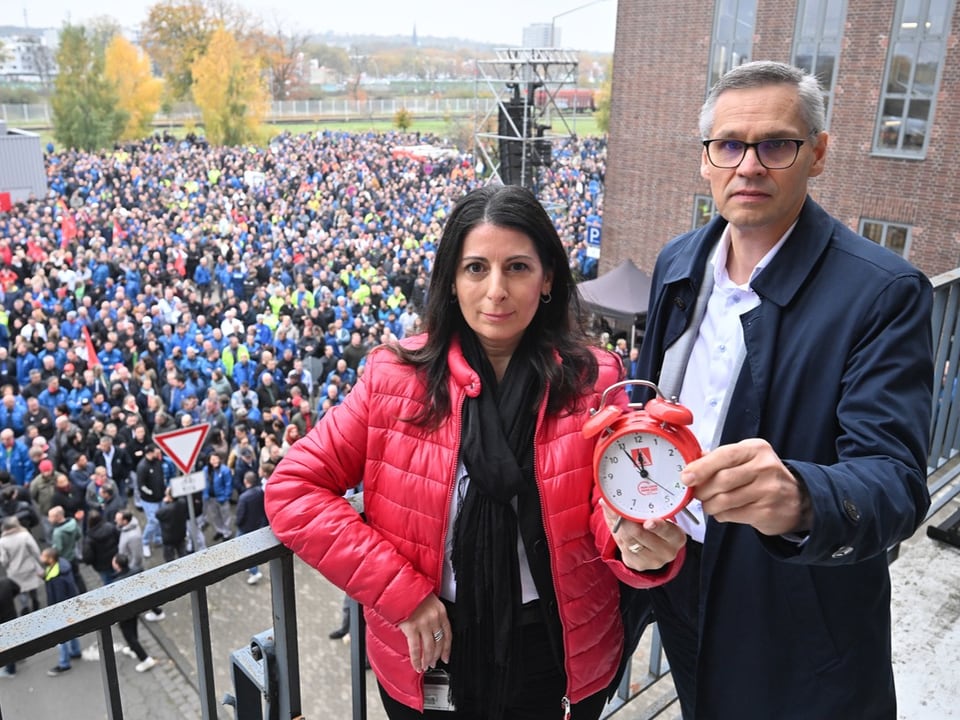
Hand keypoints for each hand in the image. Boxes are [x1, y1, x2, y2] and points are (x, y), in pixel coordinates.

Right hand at [397, 594, 450, 673]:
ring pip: (429, 648)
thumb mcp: (428, 601)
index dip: (447, 649)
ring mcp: (424, 624)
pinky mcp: (412, 628)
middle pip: (439, 643)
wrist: (400, 587)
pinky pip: (415, 649)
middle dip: (436, 656)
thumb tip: (431, 631)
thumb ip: (432, 615)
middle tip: (433, 663)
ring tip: (425, 666)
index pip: (448, 634)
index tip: (446, 657)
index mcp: (441, 611)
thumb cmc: (412, 593)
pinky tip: (416, 665)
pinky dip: (416, 660)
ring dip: (427, 660)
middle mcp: (434, 618)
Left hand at [601, 501, 686, 571]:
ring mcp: (653, 561)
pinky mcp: (639, 565)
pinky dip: (618, 536)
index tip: (648, 522)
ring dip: (620, 527)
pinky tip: (619, 530)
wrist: (652, 547)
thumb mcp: (652, 514)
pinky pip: (623, 548)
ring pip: (629, 540)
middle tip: (617, 508)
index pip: (668, 531)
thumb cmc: (654, 526)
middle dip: (627, 520)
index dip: (658, 526)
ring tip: (617, 517)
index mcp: (676, 536)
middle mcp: (668, 551)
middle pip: (641, 534)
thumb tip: (608, 499)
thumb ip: (635, 505)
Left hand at [681, 438, 811, 535]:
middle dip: (702, 490)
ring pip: (724, 500)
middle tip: (697, 493)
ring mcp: (768, 490)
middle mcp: (765, 467)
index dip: (701, 467)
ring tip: (709, 504)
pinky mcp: (766, 511)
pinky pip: (732, 514)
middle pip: (722, 480)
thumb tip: (691, 462)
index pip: (724, 455)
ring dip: (709, 505)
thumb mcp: (747, 458)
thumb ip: (720, 458)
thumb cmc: (764, 476)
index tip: (686, 477)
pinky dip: (721, 515)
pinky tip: (723, 511)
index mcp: (756, 449)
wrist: (797, 499)